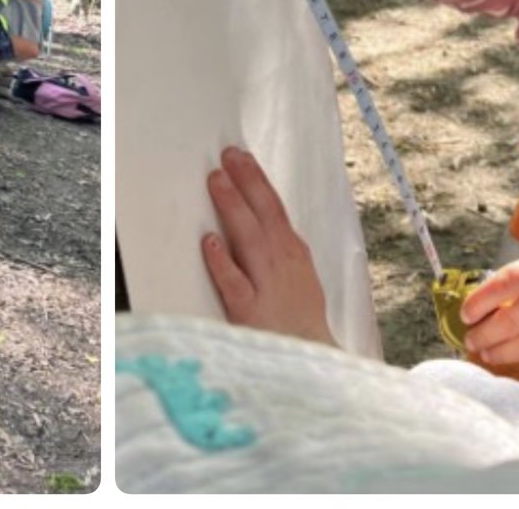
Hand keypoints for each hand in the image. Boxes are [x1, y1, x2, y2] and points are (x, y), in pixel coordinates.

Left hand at [202, 146, 336, 345]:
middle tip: (226, 156)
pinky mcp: (249, 312)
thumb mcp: (299, 274)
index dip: (257, 179)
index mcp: (293, 252)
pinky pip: (234, 283)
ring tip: (216, 181)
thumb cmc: (299, 319)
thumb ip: (279, 246)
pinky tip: (209, 242)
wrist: (309, 360)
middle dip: (244, 181)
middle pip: (263, 214)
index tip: (240, 156)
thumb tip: (258, 216)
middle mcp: (281, 263)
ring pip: (248, 239)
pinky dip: (222, 261)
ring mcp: (266, 286)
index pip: (274, 207)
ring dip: (232, 207)